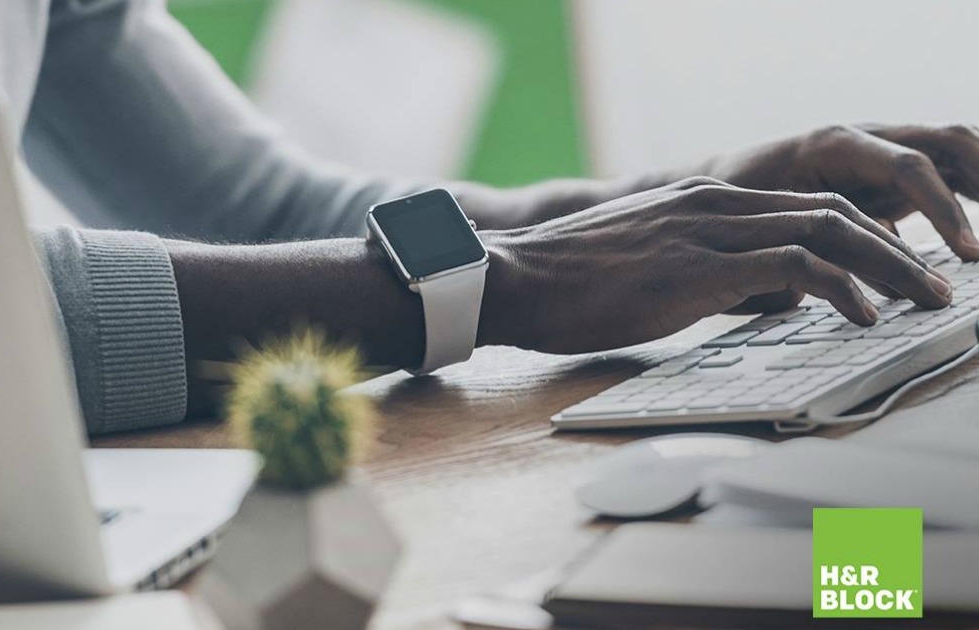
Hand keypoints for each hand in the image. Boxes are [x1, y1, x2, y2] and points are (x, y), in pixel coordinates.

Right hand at [476, 177, 953, 353]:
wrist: (512, 278)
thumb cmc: (565, 284)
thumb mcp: (642, 268)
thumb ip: (697, 272)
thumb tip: (747, 301)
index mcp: (700, 202)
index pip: (802, 208)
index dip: (861, 236)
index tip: (893, 269)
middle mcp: (712, 205)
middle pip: (831, 212)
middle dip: (894, 247)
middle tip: (934, 284)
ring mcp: (706, 232)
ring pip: (826, 232)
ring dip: (887, 266)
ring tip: (922, 299)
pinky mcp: (697, 268)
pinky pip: (793, 268)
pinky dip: (839, 288)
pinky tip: (860, 313)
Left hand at [704, 123, 978, 259]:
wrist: (723, 180)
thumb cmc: (736, 203)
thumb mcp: (762, 223)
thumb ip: (806, 245)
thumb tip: (840, 281)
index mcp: (833, 145)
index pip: (907, 166)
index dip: (942, 209)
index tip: (967, 251)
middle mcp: (865, 137)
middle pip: (946, 141)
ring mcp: (881, 149)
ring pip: (951, 150)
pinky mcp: (890, 171)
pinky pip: (942, 173)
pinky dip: (967, 193)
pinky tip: (973, 241)